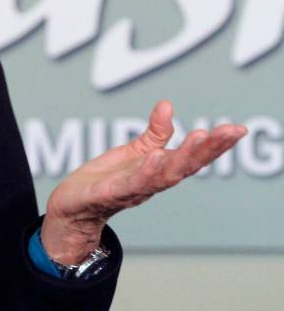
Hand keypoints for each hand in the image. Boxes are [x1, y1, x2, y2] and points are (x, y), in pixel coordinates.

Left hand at [40, 100, 247, 263]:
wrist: (74, 206)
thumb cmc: (108, 179)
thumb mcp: (135, 152)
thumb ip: (154, 133)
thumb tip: (167, 105)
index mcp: (161, 171)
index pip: (193, 157)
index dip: (216, 145)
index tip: (237, 129)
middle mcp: (153, 182)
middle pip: (186, 166)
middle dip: (209, 149)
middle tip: (229, 131)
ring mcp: (134, 189)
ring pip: (164, 175)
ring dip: (183, 157)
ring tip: (199, 137)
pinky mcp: (110, 193)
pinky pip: (131, 183)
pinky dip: (146, 171)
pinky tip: (157, 156)